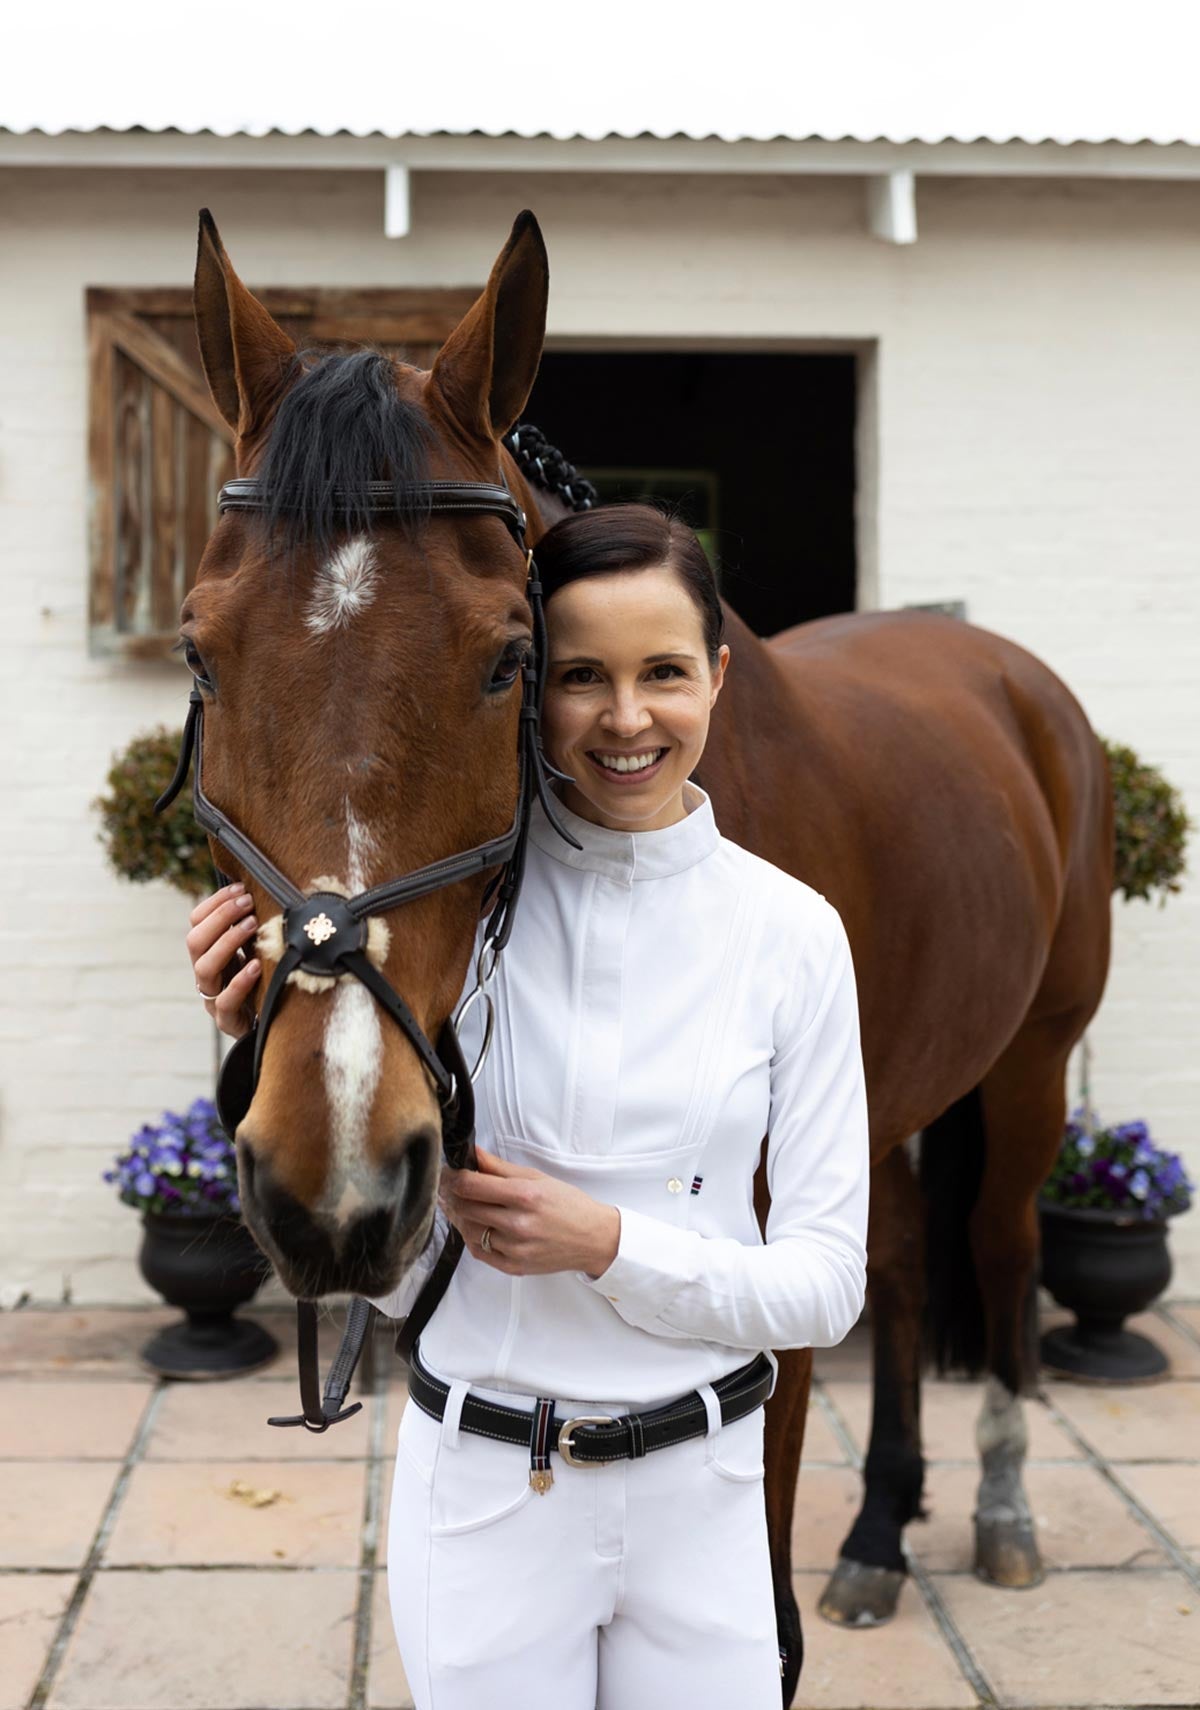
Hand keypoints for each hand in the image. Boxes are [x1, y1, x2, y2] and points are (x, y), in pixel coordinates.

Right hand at [186, 882, 260, 1039]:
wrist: (269, 1027)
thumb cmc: (263, 983)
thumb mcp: (256, 952)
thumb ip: (254, 928)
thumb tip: (268, 889)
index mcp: (209, 953)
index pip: (196, 922)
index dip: (215, 903)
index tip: (241, 888)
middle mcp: (206, 973)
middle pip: (195, 941)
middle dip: (220, 917)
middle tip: (247, 902)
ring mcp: (213, 997)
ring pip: (204, 968)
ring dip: (227, 941)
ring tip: (252, 925)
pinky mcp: (227, 1020)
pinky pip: (225, 1001)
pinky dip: (239, 982)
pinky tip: (256, 966)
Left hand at [439, 1147, 620, 1279]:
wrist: (592, 1238)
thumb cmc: (568, 1205)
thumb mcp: (537, 1178)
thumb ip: (500, 1168)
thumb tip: (474, 1154)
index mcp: (525, 1196)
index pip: (471, 1185)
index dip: (452, 1177)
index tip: (448, 1173)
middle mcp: (518, 1224)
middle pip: (465, 1208)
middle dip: (453, 1195)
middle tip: (449, 1187)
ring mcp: (515, 1248)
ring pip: (469, 1231)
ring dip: (461, 1217)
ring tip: (463, 1206)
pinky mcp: (513, 1266)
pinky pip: (479, 1252)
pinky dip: (472, 1238)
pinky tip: (477, 1226)